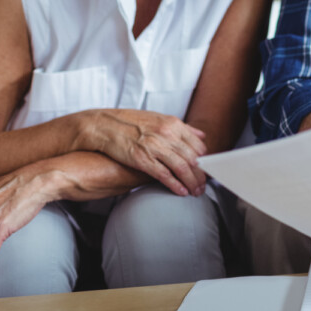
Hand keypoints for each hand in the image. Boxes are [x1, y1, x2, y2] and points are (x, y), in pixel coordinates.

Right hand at [80, 110, 206, 195]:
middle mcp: (166, 134)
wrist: (104, 125)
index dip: (205, 161)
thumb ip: (182, 128)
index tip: (207, 170)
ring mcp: (154, 146)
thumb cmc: (130, 122)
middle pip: (193, 158)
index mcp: (173, 124)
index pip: (198, 146)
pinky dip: (175, 185)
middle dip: (201, 175)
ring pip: (182, 167)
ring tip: (195, 191)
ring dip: (192, 182)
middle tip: (204, 185)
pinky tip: (181, 191)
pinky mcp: (142, 159)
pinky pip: (164, 174)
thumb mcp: (159, 119)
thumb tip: (201, 135)